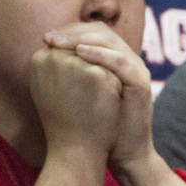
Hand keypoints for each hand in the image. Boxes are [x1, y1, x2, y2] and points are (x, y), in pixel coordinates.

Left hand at [44, 24, 154, 170]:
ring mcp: (137, 70)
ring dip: (81, 39)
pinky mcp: (141, 83)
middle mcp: (129, 61)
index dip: (69, 32)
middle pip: (102, 32)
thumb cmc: (100, 128)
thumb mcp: (82, 96)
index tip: (46, 39)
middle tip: (49, 38)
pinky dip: (99, 54)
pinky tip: (79, 55)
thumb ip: (71, 76)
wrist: (125, 154)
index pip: (92, 32)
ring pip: (111, 41)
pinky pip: (120, 61)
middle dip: (73, 32)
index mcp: (116, 61)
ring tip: (58, 44)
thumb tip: (44, 59)